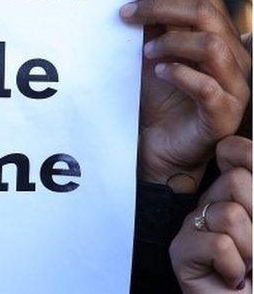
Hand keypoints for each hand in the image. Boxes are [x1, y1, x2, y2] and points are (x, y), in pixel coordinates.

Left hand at [120, 0, 250, 190]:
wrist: (158, 145)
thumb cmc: (158, 97)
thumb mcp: (152, 53)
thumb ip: (153, 25)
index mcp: (219, 36)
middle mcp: (234, 57)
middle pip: (206, 12)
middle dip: (161, 7)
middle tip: (126, 14)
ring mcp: (234, 86)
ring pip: (212, 44)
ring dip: (171, 41)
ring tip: (145, 51)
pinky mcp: (224, 115)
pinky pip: (208, 87)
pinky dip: (179, 73)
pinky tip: (158, 72)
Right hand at [170, 136, 251, 291]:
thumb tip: (248, 150)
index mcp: (237, 193)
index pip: (233, 149)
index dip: (248, 156)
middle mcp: (211, 204)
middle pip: (235, 180)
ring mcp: (193, 226)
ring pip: (227, 213)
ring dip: (251, 249)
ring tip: (250, 267)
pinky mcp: (180, 251)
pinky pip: (217, 243)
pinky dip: (236, 267)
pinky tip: (233, 277)